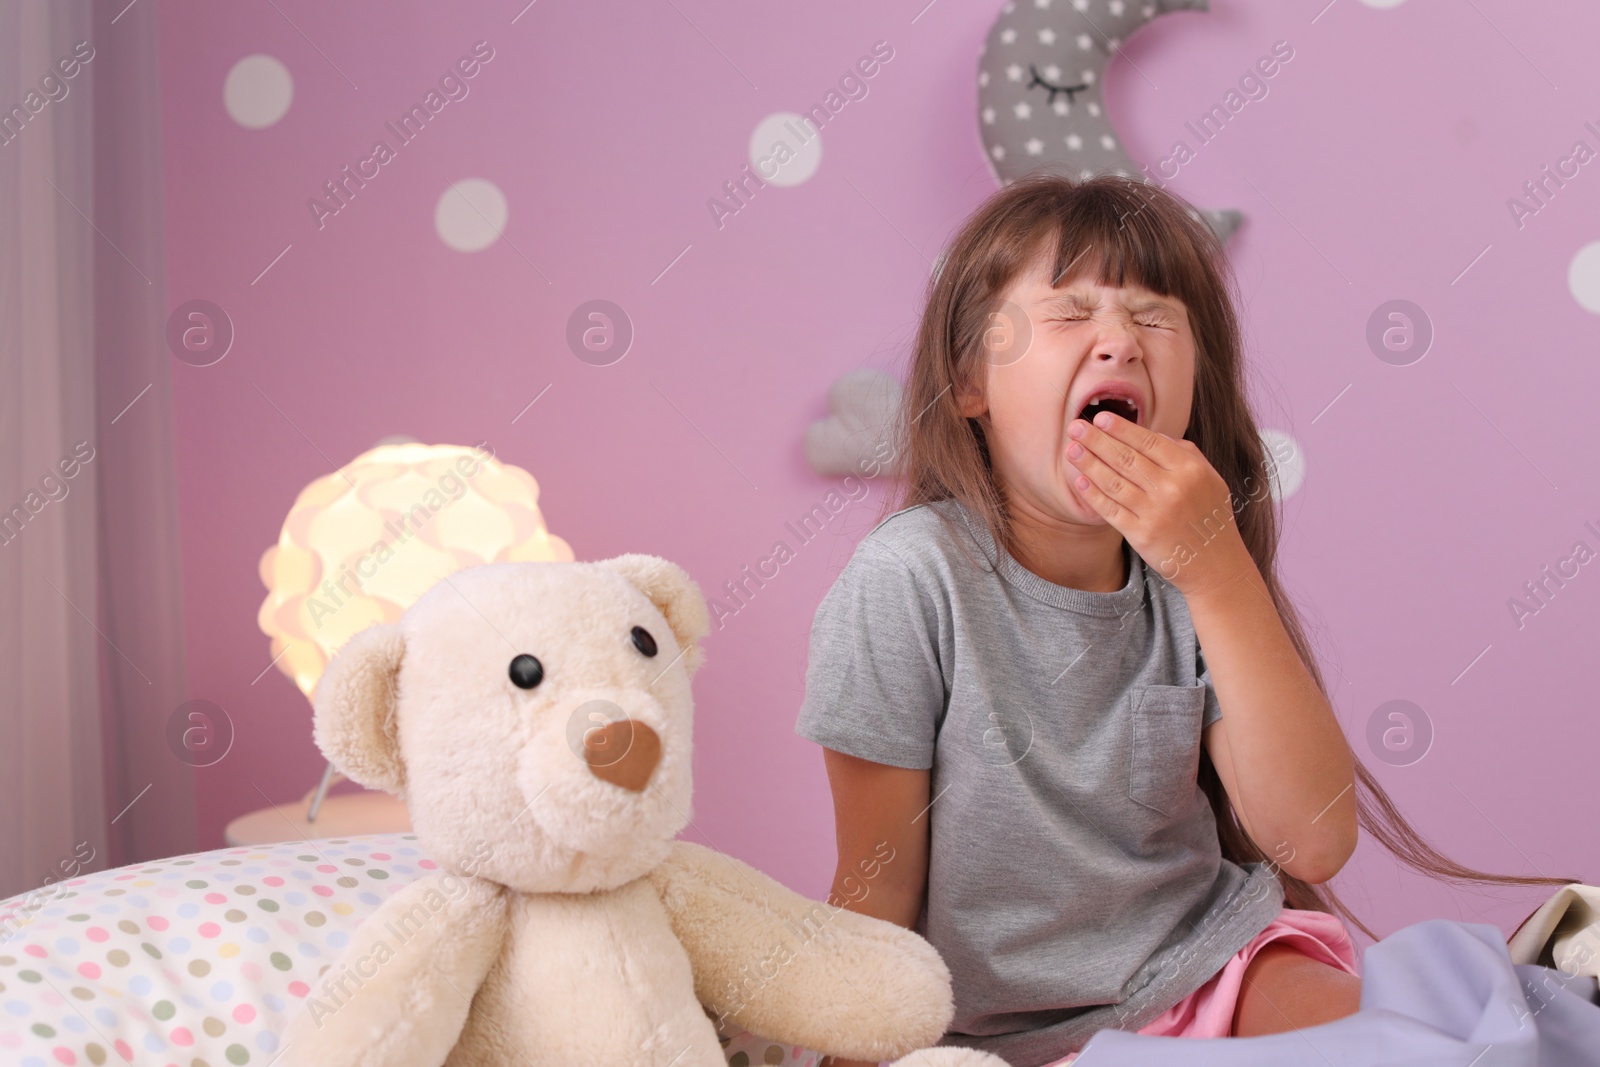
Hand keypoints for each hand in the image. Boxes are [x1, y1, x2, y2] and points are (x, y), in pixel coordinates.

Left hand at [1064, 411, 1255, 597]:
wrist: (1215, 564)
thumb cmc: (1209, 516)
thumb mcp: (1209, 479)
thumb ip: (1184, 452)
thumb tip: (1151, 434)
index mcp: (1189, 470)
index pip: (1149, 442)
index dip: (1121, 429)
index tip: (1100, 418)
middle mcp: (1172, 489)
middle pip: (1126, 459)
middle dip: (1097, 440)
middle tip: (1075, 427)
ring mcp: (1155, 513)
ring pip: (1114, 482)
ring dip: (1089, 464)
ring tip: (1072, 450)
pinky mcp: (1141, 535)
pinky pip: (1110, 510)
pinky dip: (1093, 494)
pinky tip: (1079, 480)